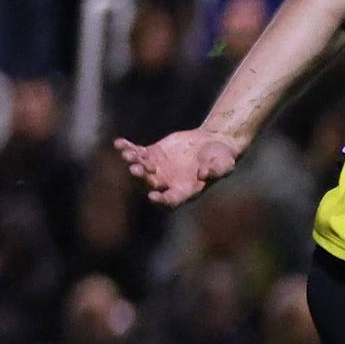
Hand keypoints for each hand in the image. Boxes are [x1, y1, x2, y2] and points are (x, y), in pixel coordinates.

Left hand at [113, 129, 238, 207]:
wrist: (213, 143)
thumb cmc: (222, 158)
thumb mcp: (225, 164)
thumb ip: (217, 170)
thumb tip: (205, 174)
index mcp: (185, 190)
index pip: (171, 200)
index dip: (162, 200)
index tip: (153, 196)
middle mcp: (168, 182)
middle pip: (150, 184)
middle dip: (142, 178)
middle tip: (136, 169)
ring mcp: (158, 168)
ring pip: (141, 168)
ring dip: (133, 162)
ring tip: (127, 153)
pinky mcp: (153, 154)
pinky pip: (137, 153)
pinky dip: (127, 148)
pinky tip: (119, 143)